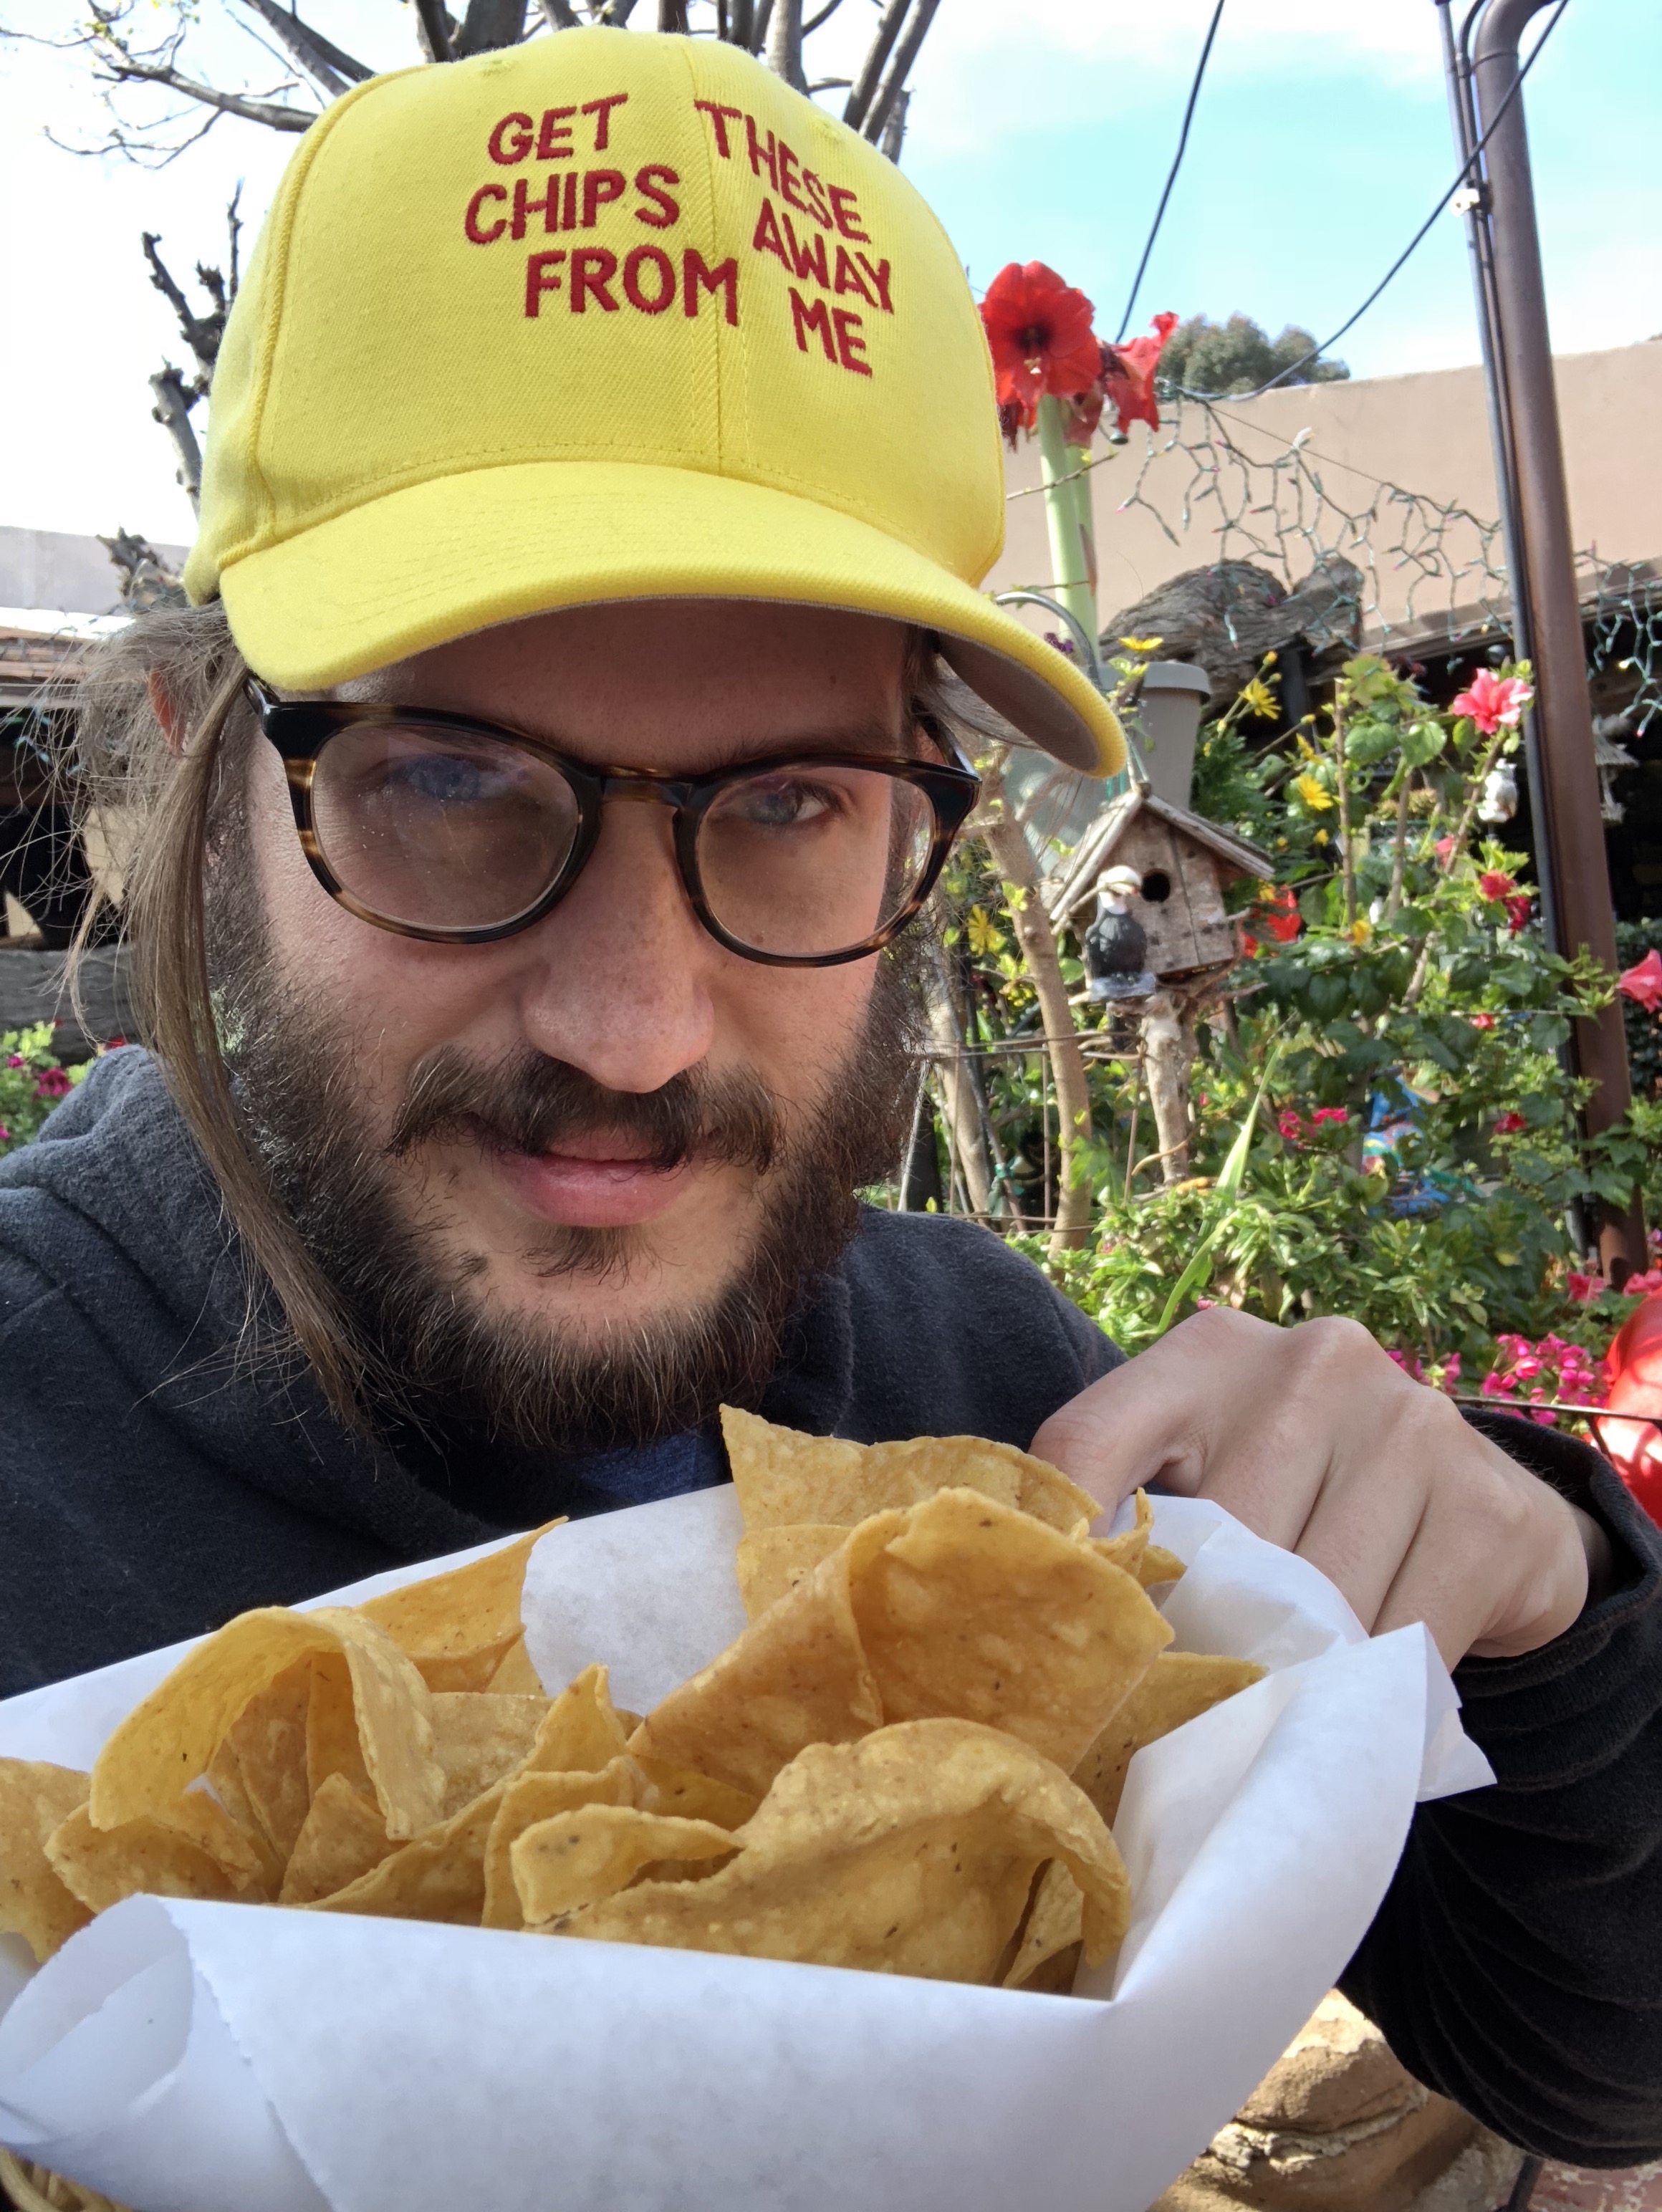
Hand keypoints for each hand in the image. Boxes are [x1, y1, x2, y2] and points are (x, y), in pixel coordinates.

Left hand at [1031, 1310, 1609, 1667]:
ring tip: (1274, 1699)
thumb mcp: (1214, 1482)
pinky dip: (1367, 1689)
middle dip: (1194, 1638)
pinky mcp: (1485, 1506)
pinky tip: (1357, 1691)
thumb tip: (1028, 1629)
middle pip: (1208, 1544)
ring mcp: (1407, 1422)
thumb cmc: (1310, 1511)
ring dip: (1288, 1674)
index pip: (1085, 1447)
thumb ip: (1136, 1520)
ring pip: (1307, 1602)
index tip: (1052, 1646)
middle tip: (1183, 1703)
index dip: (1057, 1557)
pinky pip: (1397, 1637)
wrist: (1486, 1519)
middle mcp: (1309, 1364)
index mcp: (1205, 1355)